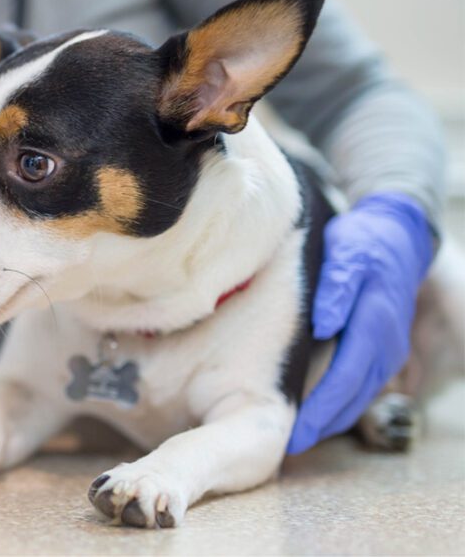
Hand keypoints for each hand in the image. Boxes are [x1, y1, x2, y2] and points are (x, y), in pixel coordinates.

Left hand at [288, 192, 432, 453]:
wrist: (397, 237)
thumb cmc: (362, 244)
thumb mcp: (346, 253)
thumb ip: (335, 287)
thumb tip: (323, 323)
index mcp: (374, 325)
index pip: (344, 378)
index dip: (320, 410)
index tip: (294, 433)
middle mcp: (386, 345)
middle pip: (352, 397)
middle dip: (322, 425)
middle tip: (287, 448)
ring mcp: (388, 350)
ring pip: (360, 396)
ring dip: (332, 419)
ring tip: (298, 437)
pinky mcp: (384, 350)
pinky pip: (362, 385)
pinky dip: (341, 403)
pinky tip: (317, 412)